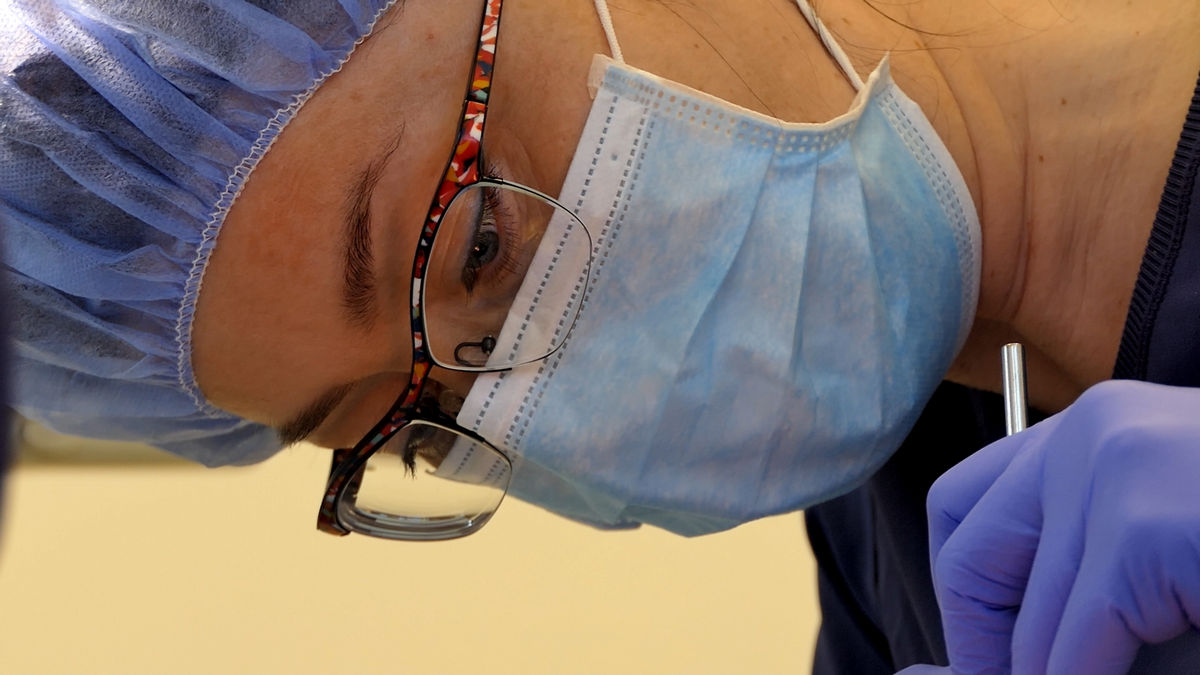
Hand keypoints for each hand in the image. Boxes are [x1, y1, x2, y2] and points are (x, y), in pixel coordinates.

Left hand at [923, 380, 1199, 673]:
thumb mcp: (1153, 557)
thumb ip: (1062, 596)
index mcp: (1089, 429)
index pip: (957, 508)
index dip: (962, 601)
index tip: (994, 657)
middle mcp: (1089, 432)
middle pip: (967, 561)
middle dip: (982, 648)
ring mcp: (1116, 470)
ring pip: (1026, 621)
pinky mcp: (1148, 529)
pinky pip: (1076, 646)